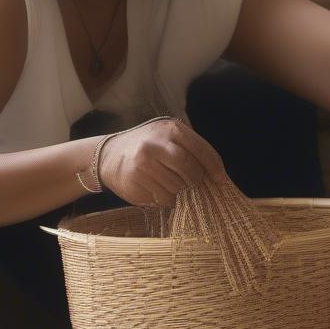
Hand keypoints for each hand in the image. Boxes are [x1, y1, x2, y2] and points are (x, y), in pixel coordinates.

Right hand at [97, 116, 226, 206]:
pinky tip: (159, 190)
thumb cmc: (148, 148)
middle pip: (189, 169)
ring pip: (177, 187)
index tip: (220, 179)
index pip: (200, 149)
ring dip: (180, 192)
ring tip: (172, 186)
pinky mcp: (134, 181)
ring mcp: (143, 163)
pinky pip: (162, 198)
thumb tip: (218, 176)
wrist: (109, 155)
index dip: (213, 166)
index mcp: (169, 129)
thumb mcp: (167, 138)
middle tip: (194, 184)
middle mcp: (155, 143)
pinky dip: (167, 199)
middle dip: (196, 180)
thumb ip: (190, 150)